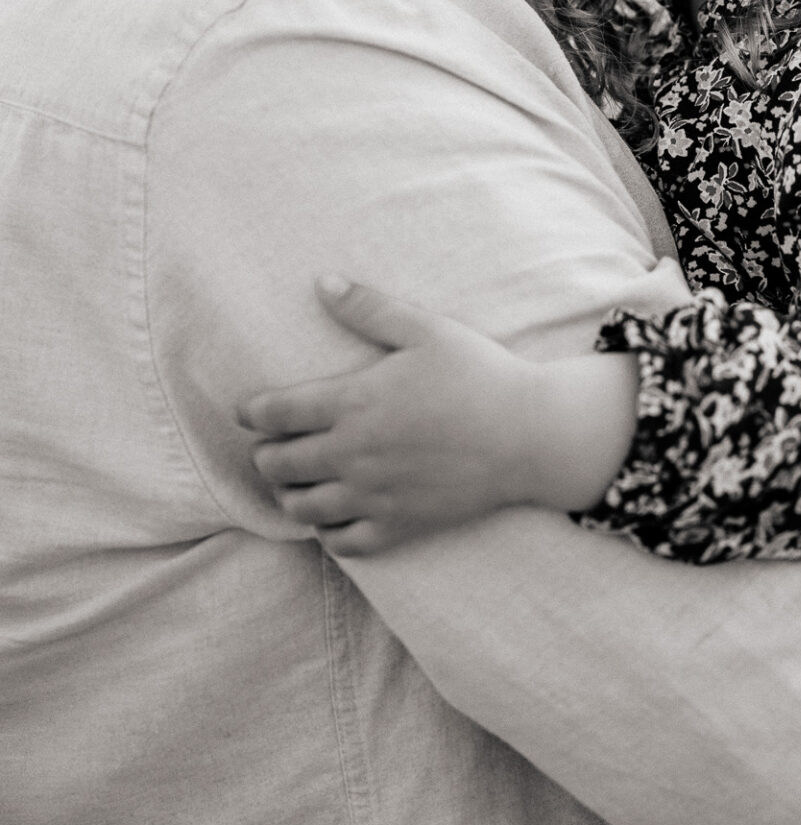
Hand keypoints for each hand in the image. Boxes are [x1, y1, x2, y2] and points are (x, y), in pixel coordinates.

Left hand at [237, 278, 542, 554]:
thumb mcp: (426, 329)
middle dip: (265, 455)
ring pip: (302, 507)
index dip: (253, 411)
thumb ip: (369, 307)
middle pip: (279, 464)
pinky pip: (343, 543)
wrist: (529, 434)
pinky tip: (330, 517)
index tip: (247, 409)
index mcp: (354, 402)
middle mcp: (353, 454)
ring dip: (288, 494)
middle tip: (269, 446)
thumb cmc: (478, 374)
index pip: (277, 412)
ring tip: (293, 481)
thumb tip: (321, 281)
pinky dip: (326, 533)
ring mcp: (373, 495)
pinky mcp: (398, 525)